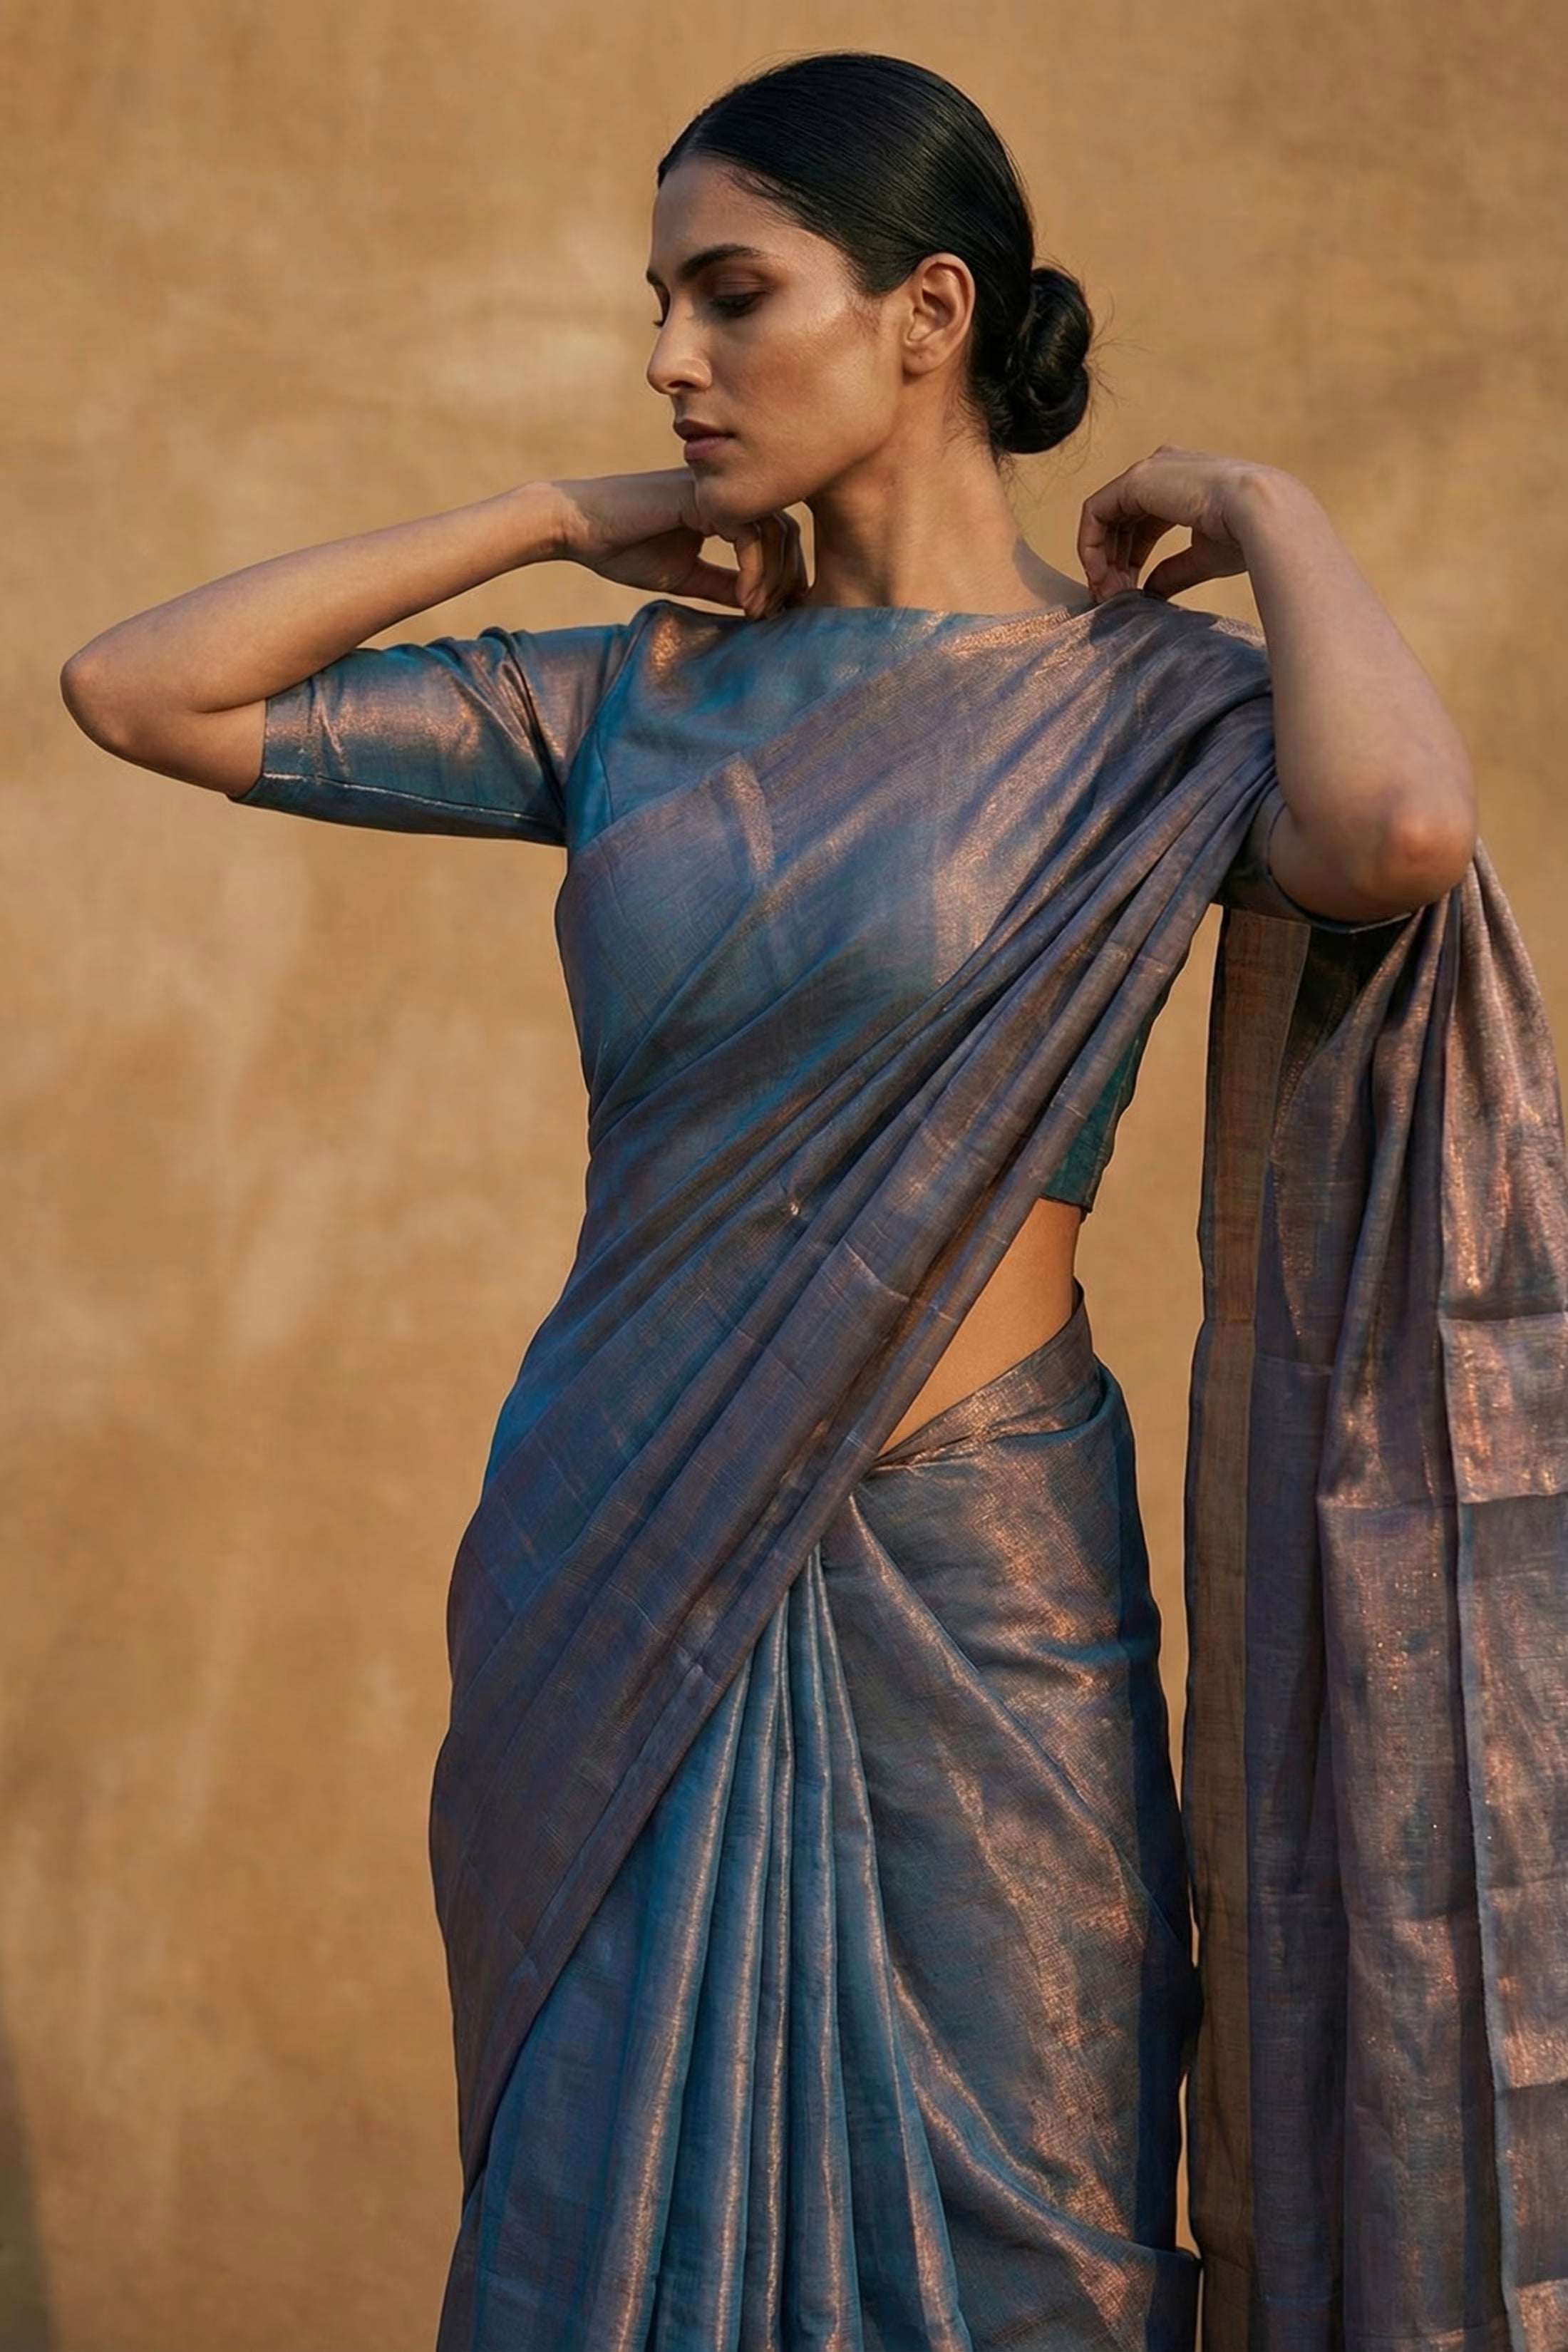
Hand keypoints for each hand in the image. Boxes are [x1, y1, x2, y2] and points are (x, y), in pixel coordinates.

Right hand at [550, 469, 809, 619]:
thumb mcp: (686, 574)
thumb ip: (723, 584)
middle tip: (772, 616)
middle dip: (786, 577)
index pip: (776, 530)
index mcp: (723, 505)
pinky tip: (743, 600)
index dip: (784, 571)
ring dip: (771, 578)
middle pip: (784, 528)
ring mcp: (714, 490)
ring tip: (755, 612)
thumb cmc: (624, 549)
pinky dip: (753, 569)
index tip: (775, 611)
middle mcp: (724, 491)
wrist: (578, 529)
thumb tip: (759, 605)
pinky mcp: (701, 498)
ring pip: (772, 529)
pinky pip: (747, 532)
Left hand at [1076, 445, 1277, 603]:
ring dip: (1099, 559)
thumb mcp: (1203, 557)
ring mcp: (1148, 470)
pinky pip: (1095, 512)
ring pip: (1103, 517)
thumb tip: (1150, 593)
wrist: (1260, 513)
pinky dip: (1090, 545)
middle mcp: (1163, 470)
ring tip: (1107, 594)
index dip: (1129, 559)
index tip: (1128, 593)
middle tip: (1111, 598)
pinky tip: (1099, 576)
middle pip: (1119, 520)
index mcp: (1183, 484)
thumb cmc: (1246, 535)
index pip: (1141, 522)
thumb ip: (1173, 572)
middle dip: (1111, 563)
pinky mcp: (1135, 479)